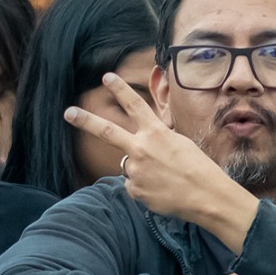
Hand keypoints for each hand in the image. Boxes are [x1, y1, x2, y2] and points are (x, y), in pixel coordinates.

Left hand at [65, 72, 259, 252]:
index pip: (134, 105)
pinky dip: (144, 188)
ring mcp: (136, 170)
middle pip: (107, 131)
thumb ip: (157, 139)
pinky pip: (134, 185)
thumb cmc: (199, 168)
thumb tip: (142, 143)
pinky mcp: (135, 190)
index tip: (107, 77)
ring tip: (165, 179)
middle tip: (68, 112)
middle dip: (85, 120)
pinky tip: (162, 191)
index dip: (120, 89)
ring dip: (142, 171)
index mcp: (156, 133)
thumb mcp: (180, 143)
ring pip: (130, 166)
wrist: (207, 197)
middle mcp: (141, 149)